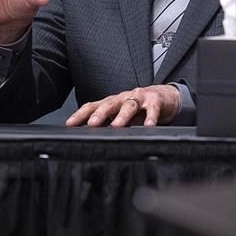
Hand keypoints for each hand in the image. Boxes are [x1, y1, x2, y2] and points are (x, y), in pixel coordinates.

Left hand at [65, 85, 181, 127]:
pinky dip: (150, 117)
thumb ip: (109, 123)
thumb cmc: (140, 108)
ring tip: (117, 125)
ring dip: (122, 115)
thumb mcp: (122, 114)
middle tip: (92, 124)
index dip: (81, 114)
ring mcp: (140, 97)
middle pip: (109, 104)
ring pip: (130, 105)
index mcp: (113, 102)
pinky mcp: (156, 100)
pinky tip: (148, 126)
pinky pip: (152, 109)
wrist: (165, 96)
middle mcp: (124, 97)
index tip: (70, 124)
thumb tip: (90, 138)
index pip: (93, 106)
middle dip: (100, 113)